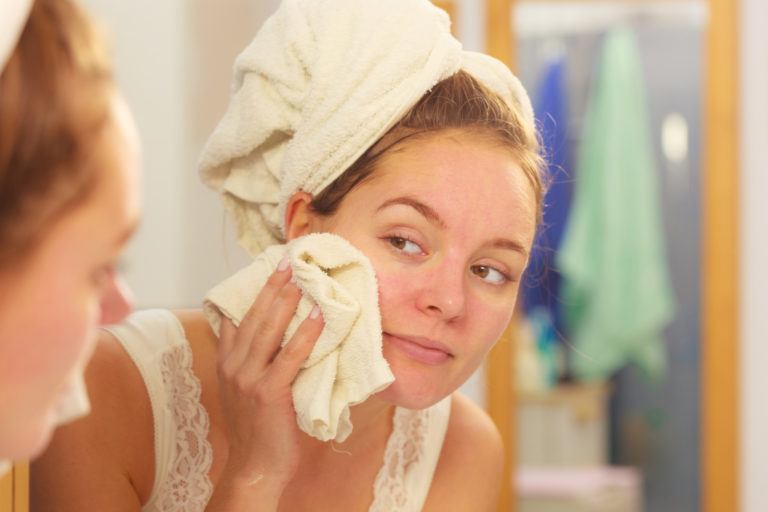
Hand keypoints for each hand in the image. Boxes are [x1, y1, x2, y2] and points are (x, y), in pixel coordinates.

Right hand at [216, 258, 322, 492]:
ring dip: (286, 301)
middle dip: (271, 286)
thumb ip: (254, 360)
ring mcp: (248, 379)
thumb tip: (277, 332)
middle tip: (288, 261)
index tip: (270, 267)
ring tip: (301, 278)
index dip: (255, 290)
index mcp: (228, 362)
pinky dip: (304, 335)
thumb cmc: (257, 427)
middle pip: (253, 316)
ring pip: (267, 331)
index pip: (238, 317)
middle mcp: (233, 366)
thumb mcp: (246, 388)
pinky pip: (289, 358)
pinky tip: (317, 318)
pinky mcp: (268, 394)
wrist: (254, 467)